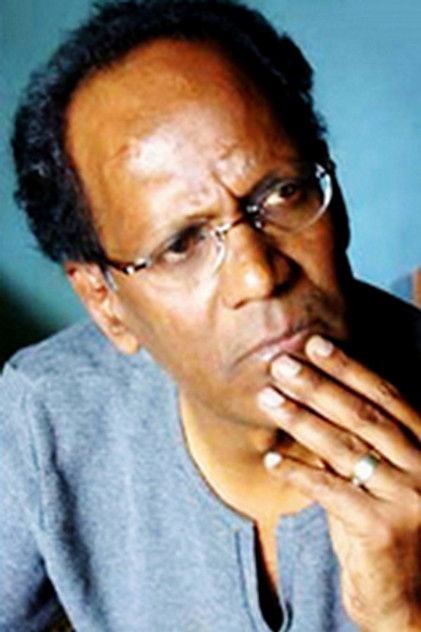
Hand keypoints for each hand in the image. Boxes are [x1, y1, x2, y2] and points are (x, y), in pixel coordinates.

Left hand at [258, 335, 420, 631]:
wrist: (408, 600)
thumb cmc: (387, 528)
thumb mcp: (380, 479)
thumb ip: (357, 446)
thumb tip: (311, 402)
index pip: (387, 396)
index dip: (350, 367)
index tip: (315, 343)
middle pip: (363, 416)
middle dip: (318, 385)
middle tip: (281, 362)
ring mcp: (408, 499)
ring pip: (345, 447)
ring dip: (300, 419)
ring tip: (266, 397)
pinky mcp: (383, 530)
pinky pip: (329, 490)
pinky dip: (296, 472)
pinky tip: (269, 458)